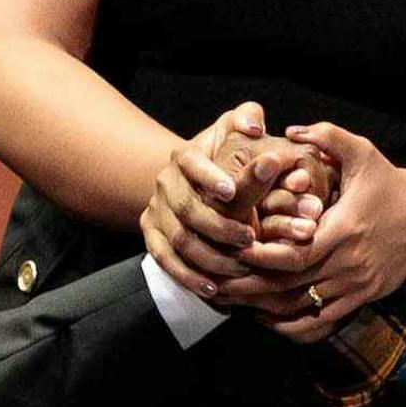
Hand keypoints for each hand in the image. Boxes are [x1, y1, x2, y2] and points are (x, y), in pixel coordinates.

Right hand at [141, 103, 327, 300]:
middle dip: (219, 226)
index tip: (232, 192)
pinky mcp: (152, 237)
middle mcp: (165, 183)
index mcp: (184, 156)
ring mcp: (156, 211)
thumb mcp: (234, 131)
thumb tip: (253, 125)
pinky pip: (166, 260)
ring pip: (178, 239)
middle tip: (250, 238)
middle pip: (186, 208)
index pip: (191, 163)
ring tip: (240, 267)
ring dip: (210, 256)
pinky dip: (188, 276)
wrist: (193, 182)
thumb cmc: (226, 155)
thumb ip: (247, 117)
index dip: (209, 177)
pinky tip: (213, 288)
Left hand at [242, 121, 405, 344]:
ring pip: (303, 308)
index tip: (233, 252)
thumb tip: (291, 131)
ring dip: (266, 309)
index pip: (294, 254)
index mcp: (344, 229)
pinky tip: (269, 319)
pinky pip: (323, 321)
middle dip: (252, 288)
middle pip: (292, 287)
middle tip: (219, 284)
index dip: (260, 258)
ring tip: (235, 302)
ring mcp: (357, 285)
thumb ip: (327, 136)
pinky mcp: (364, 297)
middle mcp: (349, 262)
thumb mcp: (362, 152)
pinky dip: (293, 325)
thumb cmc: (387, 182)